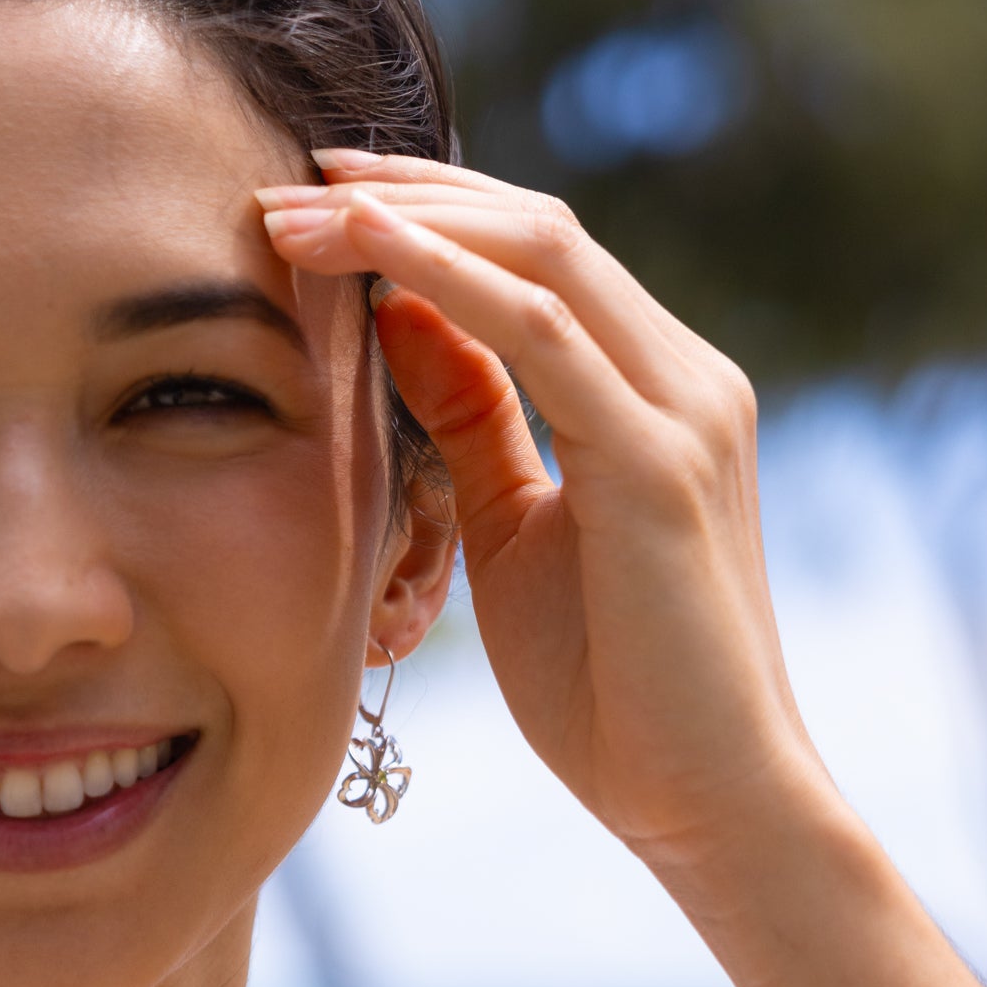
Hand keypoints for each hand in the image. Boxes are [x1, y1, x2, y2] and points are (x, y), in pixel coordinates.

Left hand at [258, 152, 835, 872]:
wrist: (703, 800)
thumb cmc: (611, 688)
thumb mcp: (515, 531)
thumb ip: (473, 423)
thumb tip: (399, 322)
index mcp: (650, 392)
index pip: (534, 259)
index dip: (424, 219)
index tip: (313, 208)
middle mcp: (682, 377)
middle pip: (536, 229)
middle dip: (403, 197)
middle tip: (284, 186)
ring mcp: (681, 410)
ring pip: (542, 254)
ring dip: (408, 222)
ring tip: (296, 210)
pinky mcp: (660, 463)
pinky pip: (543, 336)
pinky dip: (451, 281)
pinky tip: (367, 259)